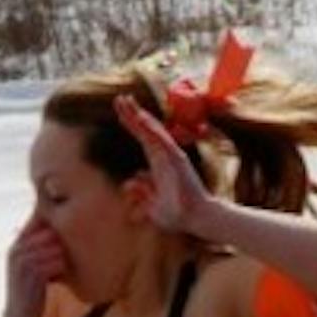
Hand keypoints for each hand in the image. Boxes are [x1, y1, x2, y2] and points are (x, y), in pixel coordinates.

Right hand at [3, 210, 68, 316]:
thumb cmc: (29, 292)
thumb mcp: (28, 267)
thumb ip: (38, 248)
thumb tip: (59, 229)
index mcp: (15, 246)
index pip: (38, 222)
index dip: (54, 228)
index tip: (61, 243)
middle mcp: (17, 251)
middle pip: (50, 232)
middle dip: (62, 243)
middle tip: (64, 258)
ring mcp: (24, 262)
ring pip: (56, 247)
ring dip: (63, 258)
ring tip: (60, 270)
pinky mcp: (34, 274)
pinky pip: (58, 262)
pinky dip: (62, 270)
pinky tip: (58, 278)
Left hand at [113, 95, 216, 236]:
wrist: (197, 218)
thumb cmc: (177, 211)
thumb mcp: (152, 202)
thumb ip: (142, 191)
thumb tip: (130, 182)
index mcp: (158, 162)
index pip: (142, 137)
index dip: (131, 123)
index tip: (120, 108)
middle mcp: (164, 155)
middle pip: (146, 130)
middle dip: (132, 114)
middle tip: (119, 99)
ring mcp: (171, 156)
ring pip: (153, 132)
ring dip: (140, 117)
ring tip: (127, 103)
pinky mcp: (177, 160)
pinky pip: (162, 142)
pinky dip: (151, 130)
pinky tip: (141, 119)